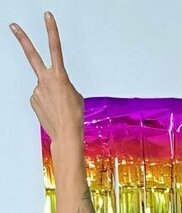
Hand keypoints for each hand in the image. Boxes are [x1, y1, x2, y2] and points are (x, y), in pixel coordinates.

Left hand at [10, 12, 82, 141]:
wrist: (66, 134)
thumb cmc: (74, 116)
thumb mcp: (76, 95)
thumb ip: (64, 84)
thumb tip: (53, 86)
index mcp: (60, 76)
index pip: (55, 48)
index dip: (51, 30)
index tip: (47, 16)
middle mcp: (45, 80)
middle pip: (32, 55)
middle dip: (22, 39)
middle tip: (13, 26)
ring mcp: (37, 90)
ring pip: (43, 86)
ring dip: (50, 94)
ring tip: (58, 107)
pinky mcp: (33, 99)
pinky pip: (40, 97)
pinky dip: (46, 102)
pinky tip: (52, 110)